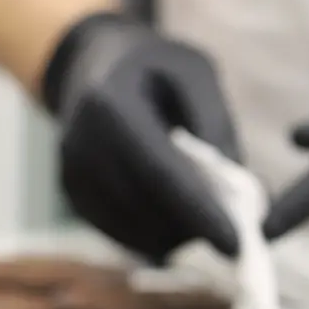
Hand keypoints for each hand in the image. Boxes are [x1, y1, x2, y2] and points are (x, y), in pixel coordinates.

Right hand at [42, 12, 239, 262]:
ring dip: (176, 234)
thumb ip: (217, 123)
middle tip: (234, 230)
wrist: (93, 63)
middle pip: (146, 208)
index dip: (199, 212)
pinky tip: (176, 217)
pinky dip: (154, 234)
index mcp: (112, 105)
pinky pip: (119, 232)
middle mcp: (82, 142)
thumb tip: (237, 186)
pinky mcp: (72, 193)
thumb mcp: (195, 72)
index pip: (161, 173)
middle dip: (194, 228)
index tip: (236, 245)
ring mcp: (71, 171)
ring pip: (133, 229)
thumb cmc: (156, 67)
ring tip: (205, 214)